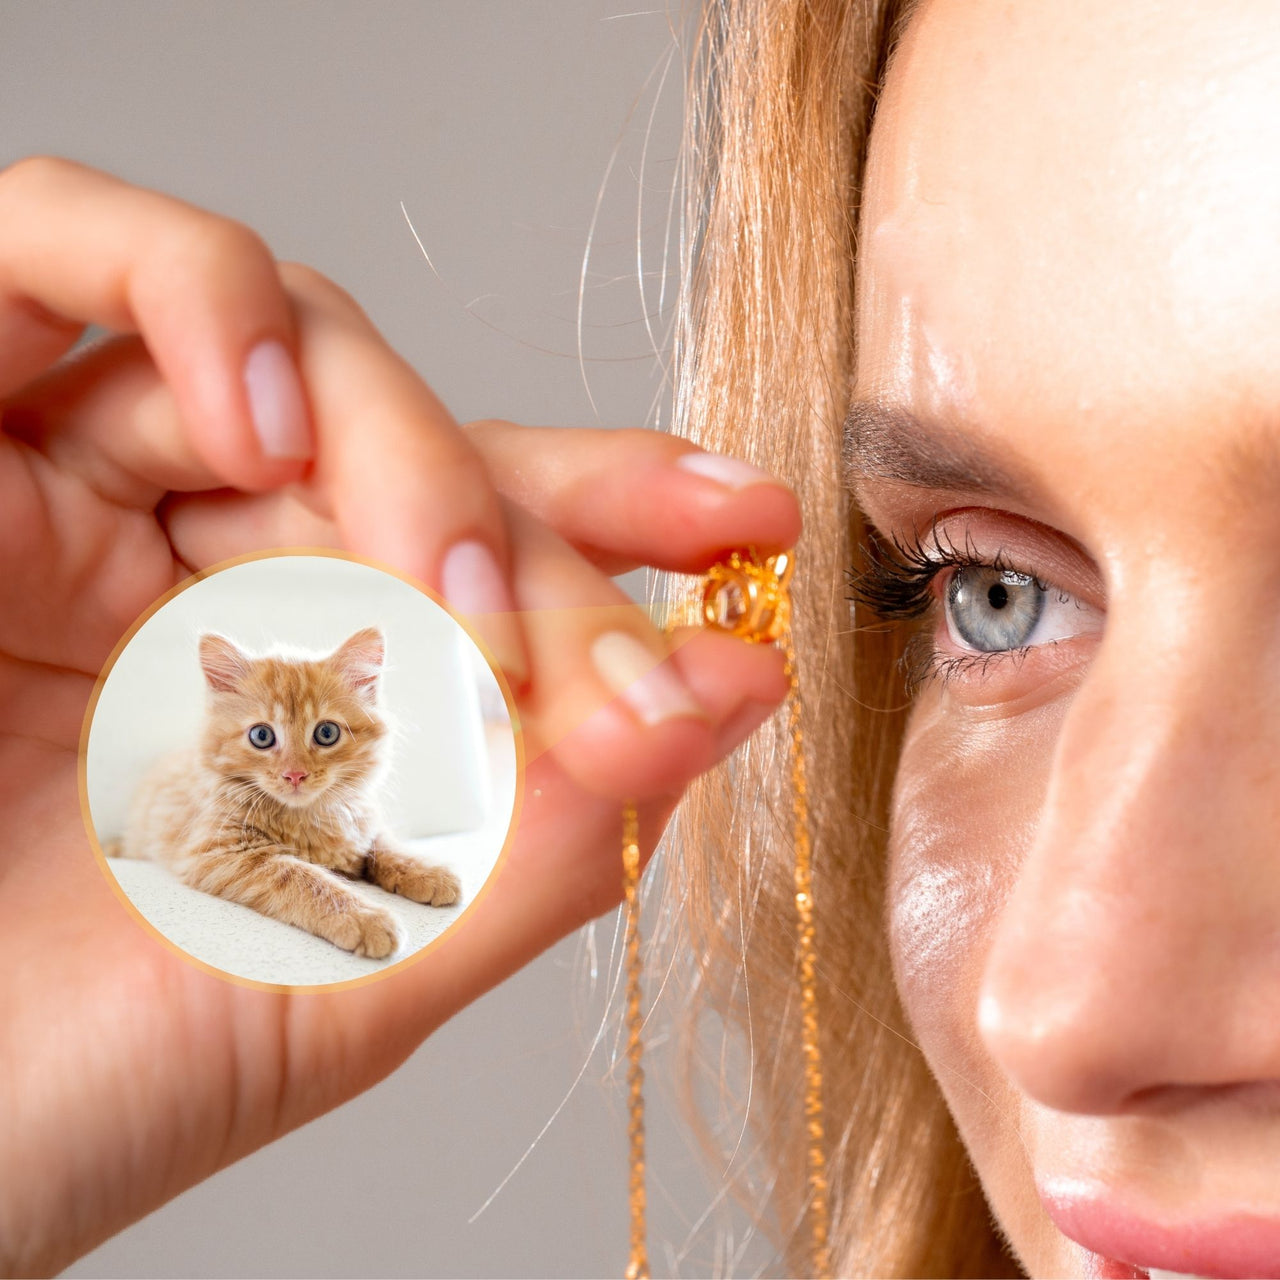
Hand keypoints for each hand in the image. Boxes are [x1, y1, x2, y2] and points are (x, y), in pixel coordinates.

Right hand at [0, 158, 799, 1274]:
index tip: (748, 536)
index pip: (483, 547)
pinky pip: (59, 257)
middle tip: (626, 613)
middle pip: (409, 439)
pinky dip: (195, 298)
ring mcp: (73, 490)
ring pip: (281, 339)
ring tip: (443, 574)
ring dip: (397, 431)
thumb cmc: (83, 1076)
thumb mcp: (363, 960)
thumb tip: (731, 696)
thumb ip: (548, 829)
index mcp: (305, 686)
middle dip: (533, 512)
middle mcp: (198, 569)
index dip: (614, 521)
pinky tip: (260, 418)